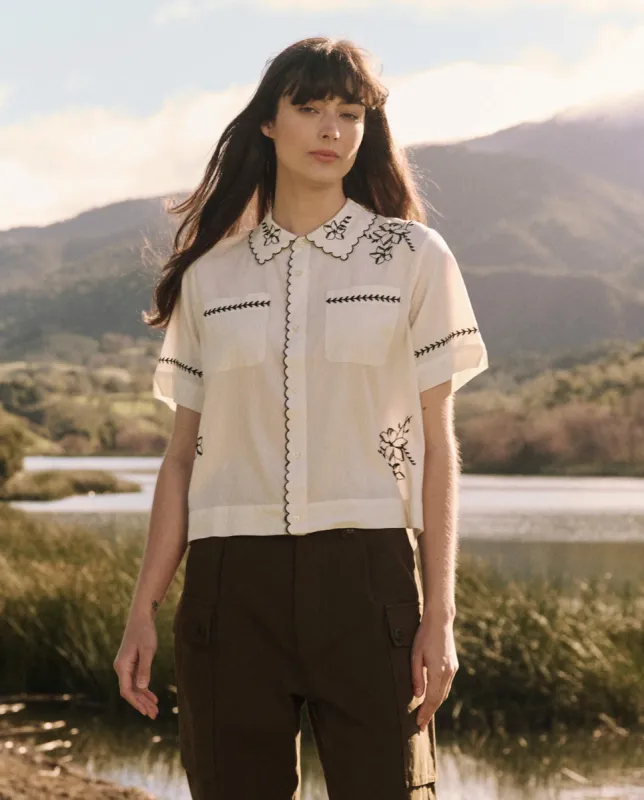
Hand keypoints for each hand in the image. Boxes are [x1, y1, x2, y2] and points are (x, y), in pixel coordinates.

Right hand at [113, 617, 159, 718]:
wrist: (141, 618)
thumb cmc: (144, 632)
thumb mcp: (147, 650)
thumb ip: (145, 668)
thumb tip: (142, 688)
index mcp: (122, 666)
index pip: (126, 690)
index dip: (135, 702)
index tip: (145, 711)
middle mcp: (121, 668)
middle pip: (130, 691)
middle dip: (142, 704)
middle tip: (154, 715)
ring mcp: (126, 667)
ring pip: (134, 688)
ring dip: (144, 698)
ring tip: (155, 710)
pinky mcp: (131, 664)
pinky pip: (137, 681)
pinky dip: (144, 689)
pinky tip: (153, 697)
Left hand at [410, 614, 457, 730]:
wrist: (440, 621)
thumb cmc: (424, 635)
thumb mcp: (415, 655)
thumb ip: (416, 676)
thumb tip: (418, 695)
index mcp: (438, 671)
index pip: (431, 699)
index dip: (425, 713)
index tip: (419, 725)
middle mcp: (448, 673)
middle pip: (439, 699)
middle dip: (430, 713)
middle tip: (420, 725)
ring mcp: (453, 669)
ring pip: (444, 693)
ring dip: (435, 705)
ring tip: (425, 714)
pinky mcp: (454, 665)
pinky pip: (446, 685)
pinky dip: (439, 694)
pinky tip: (433, 697)